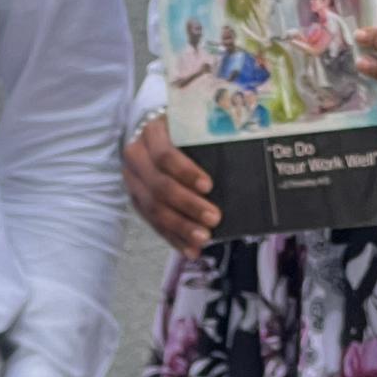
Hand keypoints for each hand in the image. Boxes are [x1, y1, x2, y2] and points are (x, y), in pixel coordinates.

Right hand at [122, 112, 220, 255]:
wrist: (154, 135)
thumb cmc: (183, 131)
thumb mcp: (190, 126)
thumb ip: (206, 140)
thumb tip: (244, 161)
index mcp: (152, 133)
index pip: (165, 155)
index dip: (185, 172)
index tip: (209, 186)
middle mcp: (136, 156)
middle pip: (159, 185)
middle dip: (188, 205)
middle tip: (214, 218)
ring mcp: (133, 181)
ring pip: (153, 208)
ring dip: (180, 227)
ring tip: (203, 239)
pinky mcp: (135, 200)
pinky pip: (152, 223)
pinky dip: (173, 238)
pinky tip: (190, 250)